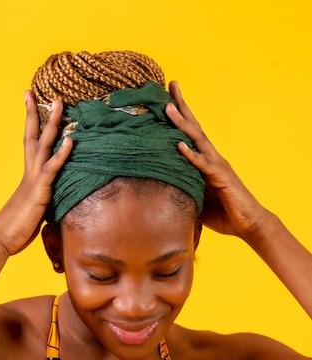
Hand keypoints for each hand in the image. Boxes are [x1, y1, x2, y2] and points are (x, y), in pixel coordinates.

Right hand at [0, 91, 71, 255]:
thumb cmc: (14, 230)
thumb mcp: (32, 212)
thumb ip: (42, 202)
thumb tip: (49, 203)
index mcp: (28, 177)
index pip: (30, 144)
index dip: (32, 124)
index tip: (31, 104)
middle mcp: (29, 173)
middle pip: (33, 136)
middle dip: (37, 113)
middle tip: (38, 92)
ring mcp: (34, 180)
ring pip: (44, 145)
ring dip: (53, 123)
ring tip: (61, 103)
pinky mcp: (39, 191)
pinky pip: (53, 168)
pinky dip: (62, 153)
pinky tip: (70, 140)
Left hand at [166, 81, 265, 238]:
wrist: (248, 224)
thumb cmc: (223, 213)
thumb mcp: (196, 199)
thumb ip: (182, 190)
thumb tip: (161, 191)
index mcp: (205, 161)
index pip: (189, 134)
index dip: (179, 117)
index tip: (165, 97)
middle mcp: (211, 157)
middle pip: (194, 127)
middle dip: (181, 105)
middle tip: (170, 84)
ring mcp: (216, 165)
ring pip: (197, 139)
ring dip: (182, 123)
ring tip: (168, 108)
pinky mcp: (220, 177)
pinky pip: (203, 164)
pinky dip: (191, 155)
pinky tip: (179, 145)